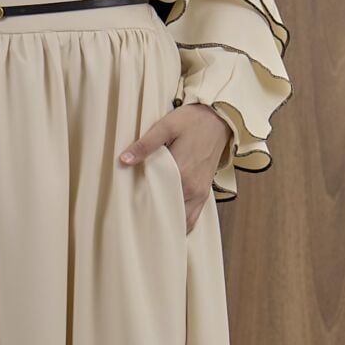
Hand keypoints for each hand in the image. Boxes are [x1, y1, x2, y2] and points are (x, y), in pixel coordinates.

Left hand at [119, 103, 231, 233]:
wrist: (219, 118)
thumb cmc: (193, 121)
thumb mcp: (166, 126)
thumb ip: (145, 144)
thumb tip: (124, 159)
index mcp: (182, 173)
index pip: (158, 201)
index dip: (143, 210)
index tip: (129, 214)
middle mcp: (193, 187)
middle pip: (171, 216)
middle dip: (155, 222)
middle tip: (136, 224)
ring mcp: (201, 192)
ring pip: (184, 221)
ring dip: (170, 224)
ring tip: (151, 226)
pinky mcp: (205, 191)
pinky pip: (194, 216)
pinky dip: (182, 222)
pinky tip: (168, 220)